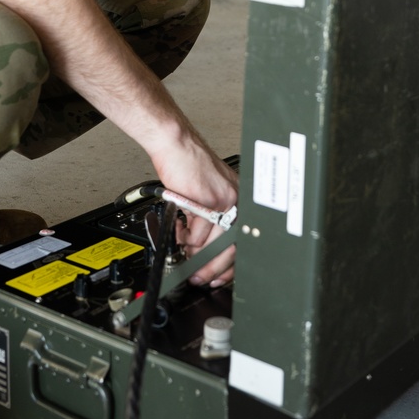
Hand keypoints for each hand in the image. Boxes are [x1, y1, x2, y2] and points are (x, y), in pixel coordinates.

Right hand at [149, 137, 237, 287]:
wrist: (176, 144)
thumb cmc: (188, 163)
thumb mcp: (208, 190)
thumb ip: (211, 215)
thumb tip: (204, 245)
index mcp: (240, 198)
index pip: (241, 240)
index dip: (230, 263)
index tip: (218, 274)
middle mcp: (236, 200)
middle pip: (230, 247)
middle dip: (212, 267)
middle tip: (199, 275)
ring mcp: (223, 201)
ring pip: (210, 243)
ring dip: (193, 252)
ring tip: (183, 248)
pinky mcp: (207, 202)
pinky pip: (196, 234)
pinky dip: (184, 238)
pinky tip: (180, 231)